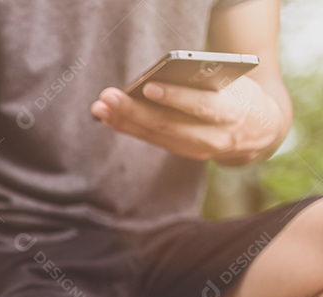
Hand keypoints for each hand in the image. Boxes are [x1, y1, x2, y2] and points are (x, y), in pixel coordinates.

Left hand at [90, 76, 283, 164]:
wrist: (260, 131)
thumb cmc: (242, 97)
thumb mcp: (235, 86)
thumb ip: (205, 84)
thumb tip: (161, 79)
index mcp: (232, 113)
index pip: (201, 106)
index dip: (174, 97)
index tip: (148, 87)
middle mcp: (214, 137)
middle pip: (168, 124)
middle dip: (134, 111)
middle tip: (108, 97)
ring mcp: (197, 149)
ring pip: (155, 135)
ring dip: (124, 121)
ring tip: (99, 107)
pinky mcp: (184, 153)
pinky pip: (153, 140)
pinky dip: (130, 128)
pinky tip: (109, 118)